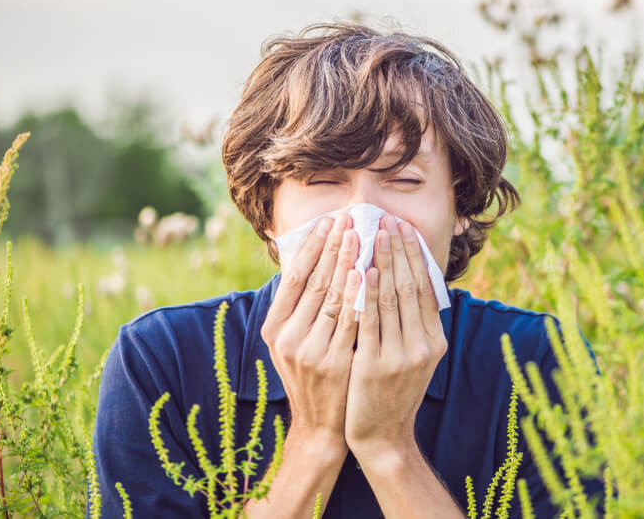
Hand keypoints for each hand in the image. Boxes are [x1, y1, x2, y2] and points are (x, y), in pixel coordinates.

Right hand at [260, 213, 360, 455]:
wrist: (322, 425)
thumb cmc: (313, 374)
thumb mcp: (294, 341)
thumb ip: (300, 306)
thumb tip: (313, 257)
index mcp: (274, 328)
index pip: (294, 277)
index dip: (312, 247)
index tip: (329, 221)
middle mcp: (287, 338)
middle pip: (315, 282)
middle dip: (334, 247)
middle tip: (349, 218)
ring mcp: (310, 351)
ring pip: (333, 297)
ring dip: (349, 262)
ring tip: (362, 235)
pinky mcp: (334, 363)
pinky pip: (351, 321)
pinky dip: (360, 295)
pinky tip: (369, 273)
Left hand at [344, 215, 447, 460]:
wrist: (381, 436)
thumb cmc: (392, 391)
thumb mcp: (413, 358)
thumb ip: (413, 324)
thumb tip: (408, 282)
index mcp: (434, 341)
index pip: (425, 287)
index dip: (414, 255)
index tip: (404, 228)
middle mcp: (423, 346)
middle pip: (410, 286)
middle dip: (398, 250)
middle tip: (388, 220)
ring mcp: (401, 356)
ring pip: (392, 298)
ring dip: (383, 262)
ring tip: (374, 234)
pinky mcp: (375, 365)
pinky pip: (370, 321)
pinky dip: (368, 293)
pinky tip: (364, 270)